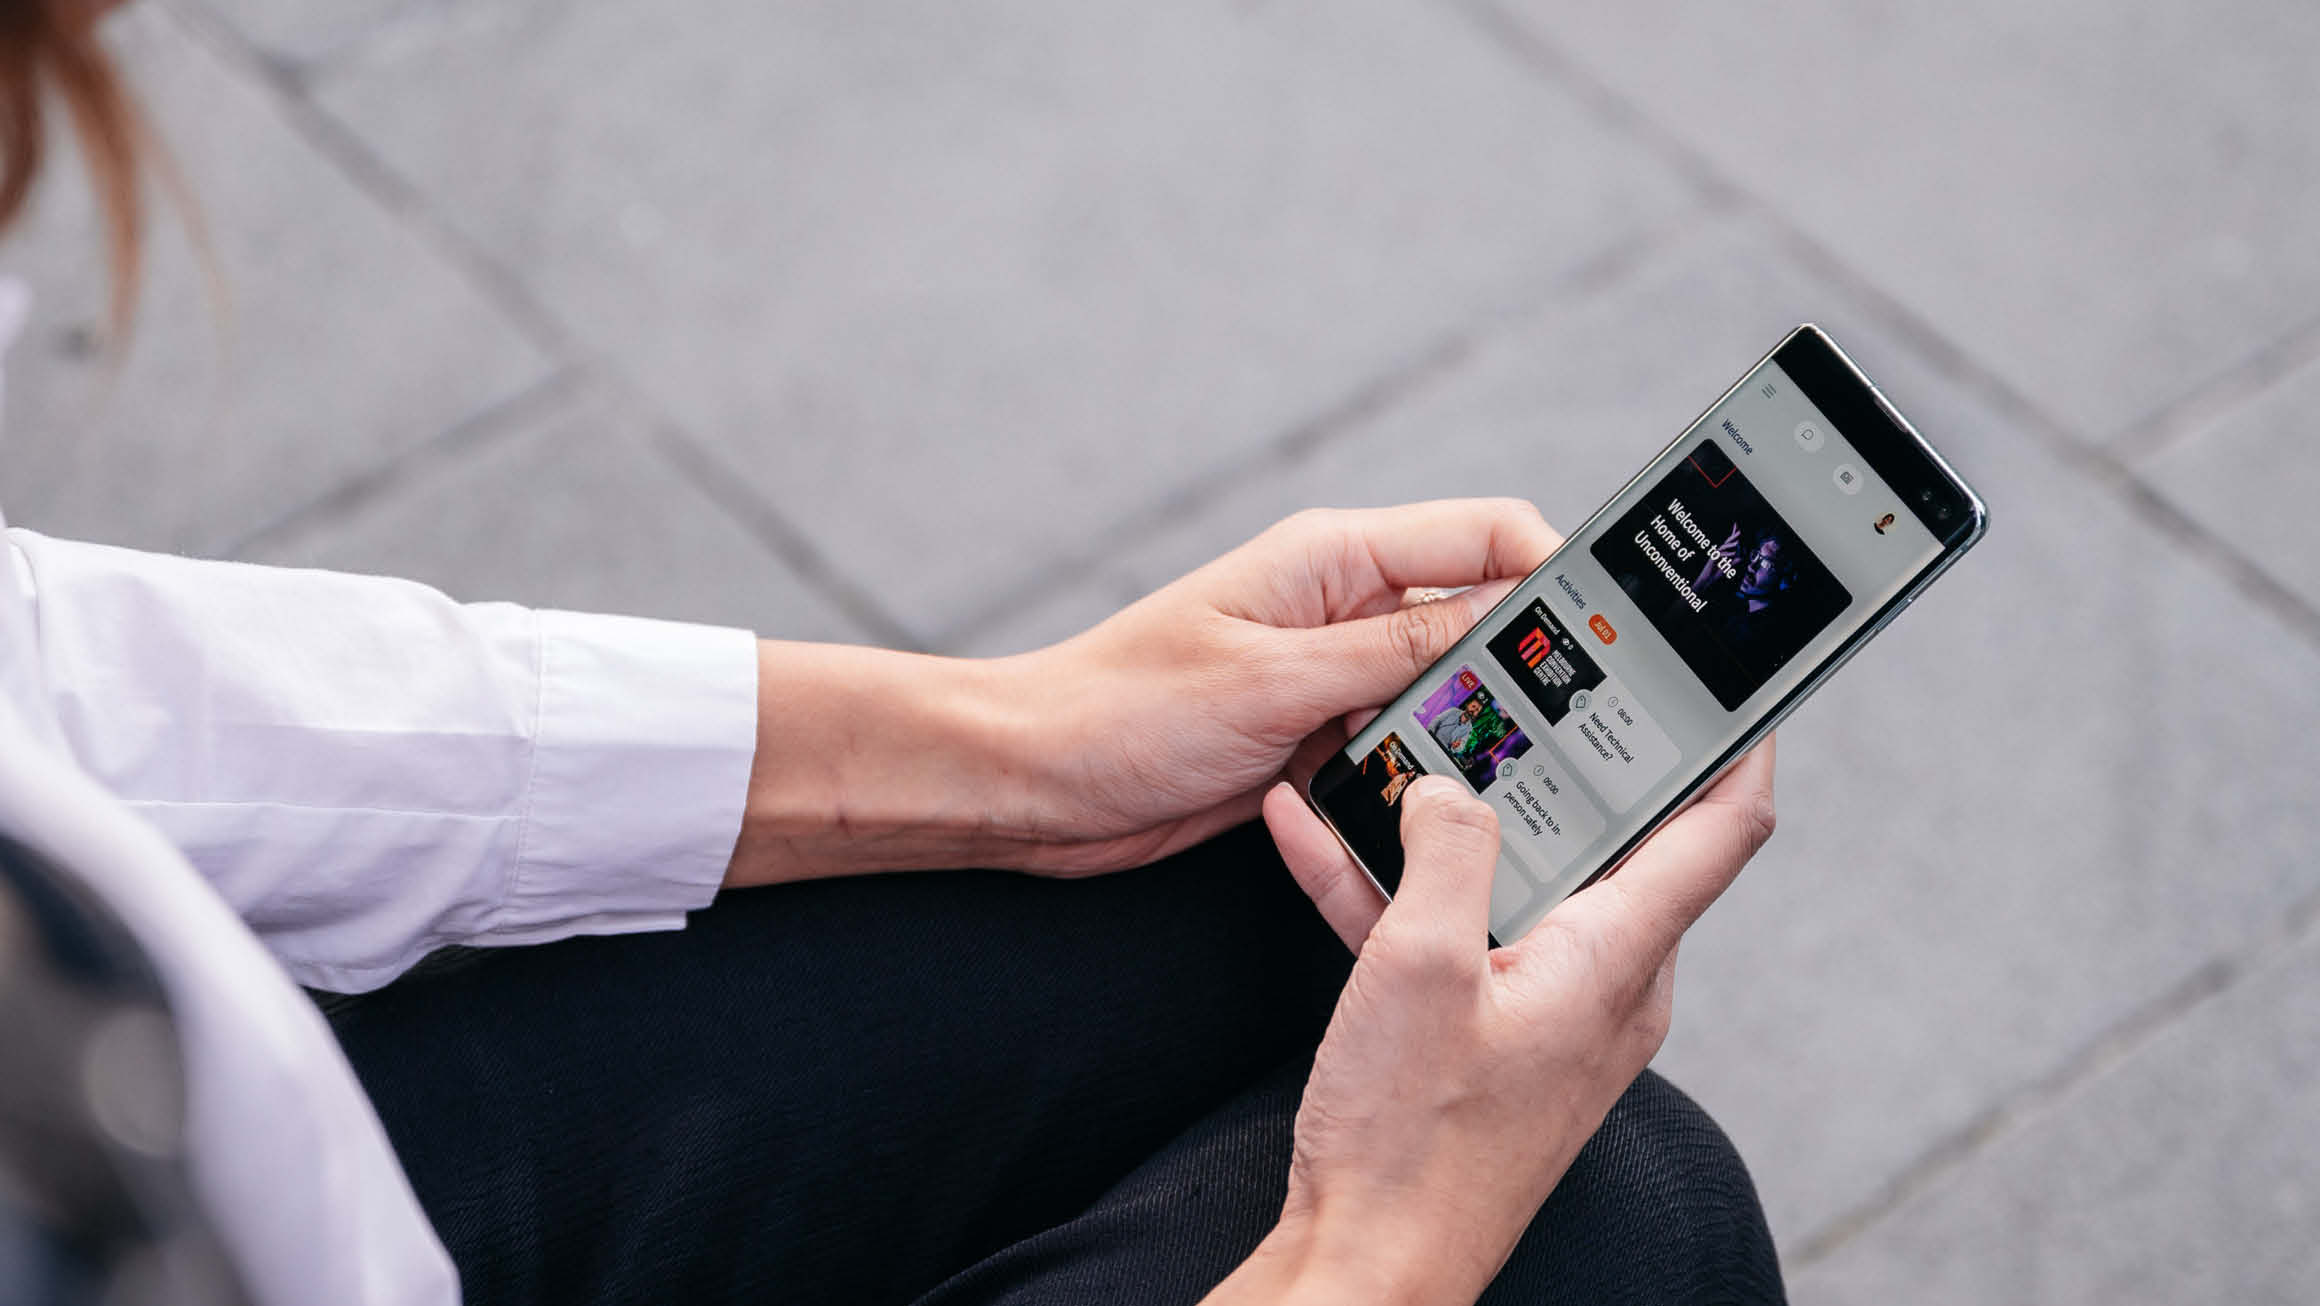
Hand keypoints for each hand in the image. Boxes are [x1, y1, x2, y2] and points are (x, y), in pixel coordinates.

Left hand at [724, 499, 1553, 885]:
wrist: (1035, 783)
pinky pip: (1400, 739)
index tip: (1613, 629)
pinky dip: (1424, 765)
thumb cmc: (1124, 711)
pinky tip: (1441, 803)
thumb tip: (1507, 621)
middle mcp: (1342, 606)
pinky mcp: (1312, 732)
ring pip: (1448, 684)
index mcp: (1334, 557)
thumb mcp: (1275, 680)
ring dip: (1476, 721)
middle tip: (1582, 721)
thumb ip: (1396, 651)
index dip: (1559, 569)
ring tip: (1517, 770)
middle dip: (1531, 659)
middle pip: (1480, 610)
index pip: (1485, 531)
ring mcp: (1329, 671)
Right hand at [1204, 747, 1776, 1304]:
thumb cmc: (1408, 1140)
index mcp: (1617, 958)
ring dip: (1458, 827)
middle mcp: (1608, 986)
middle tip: (1519, 690)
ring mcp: (1554, 1015)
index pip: (1725, 829)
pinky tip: (1332, 841)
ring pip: (1522, 884)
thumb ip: (1446, 852)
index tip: (1738, 686)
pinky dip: (1408, 891)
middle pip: (1614, 843)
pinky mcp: (1498, 1040)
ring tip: (1392, 757)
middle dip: (1559, 763)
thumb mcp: (1417, 965)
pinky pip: (1467, 937)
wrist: (1368, 1263)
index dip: (1742, 745)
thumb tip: (1453, 791)